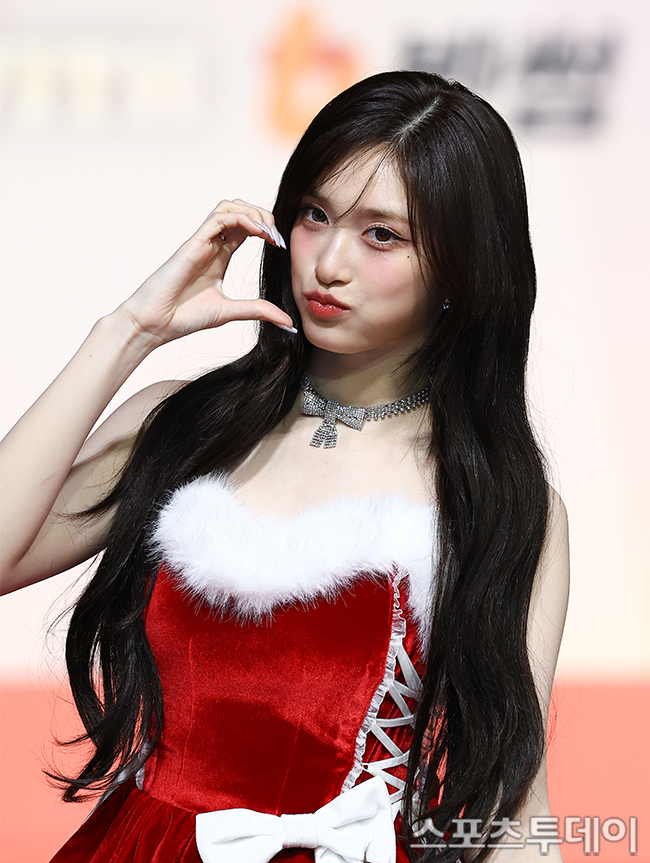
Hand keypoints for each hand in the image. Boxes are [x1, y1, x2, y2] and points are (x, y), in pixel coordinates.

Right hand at [116, 199, 294, 350]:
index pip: (246, 228)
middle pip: (239, 211)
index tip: (281, 246)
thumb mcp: (231, 312)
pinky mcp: (193, 243)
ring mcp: (202, 242)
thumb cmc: (184, 317)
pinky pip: (219, 218)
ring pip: (229, 207)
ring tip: (269, 232)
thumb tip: (289, 322)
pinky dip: (242, 218)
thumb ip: (259, 311)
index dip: (266, 230)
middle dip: (263, 216)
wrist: (155, 324)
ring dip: (254, 213)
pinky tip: (257, 232)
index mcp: (219, 257)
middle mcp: (211, 245)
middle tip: (277, 237)